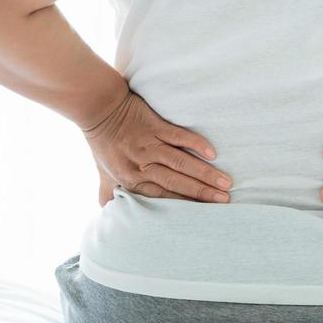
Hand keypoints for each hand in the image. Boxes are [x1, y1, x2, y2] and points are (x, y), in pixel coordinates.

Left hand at [83, 88, 232, 203]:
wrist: (98, 109)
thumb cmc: (102, 143)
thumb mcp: (103, 173)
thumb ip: (110, 194)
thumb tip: (111, 213)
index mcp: (131, 179)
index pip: (162, 197)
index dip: (185, 205)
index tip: (205, 214)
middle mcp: (141, 165)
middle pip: (175, 182)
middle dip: (201, 193)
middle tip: (224, 201)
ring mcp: (149, 145)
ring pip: (180, 163)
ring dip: (204, 173)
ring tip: (225, 183)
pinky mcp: (154, 126)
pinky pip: (178, 136)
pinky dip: (195, 144)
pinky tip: (211, 154)